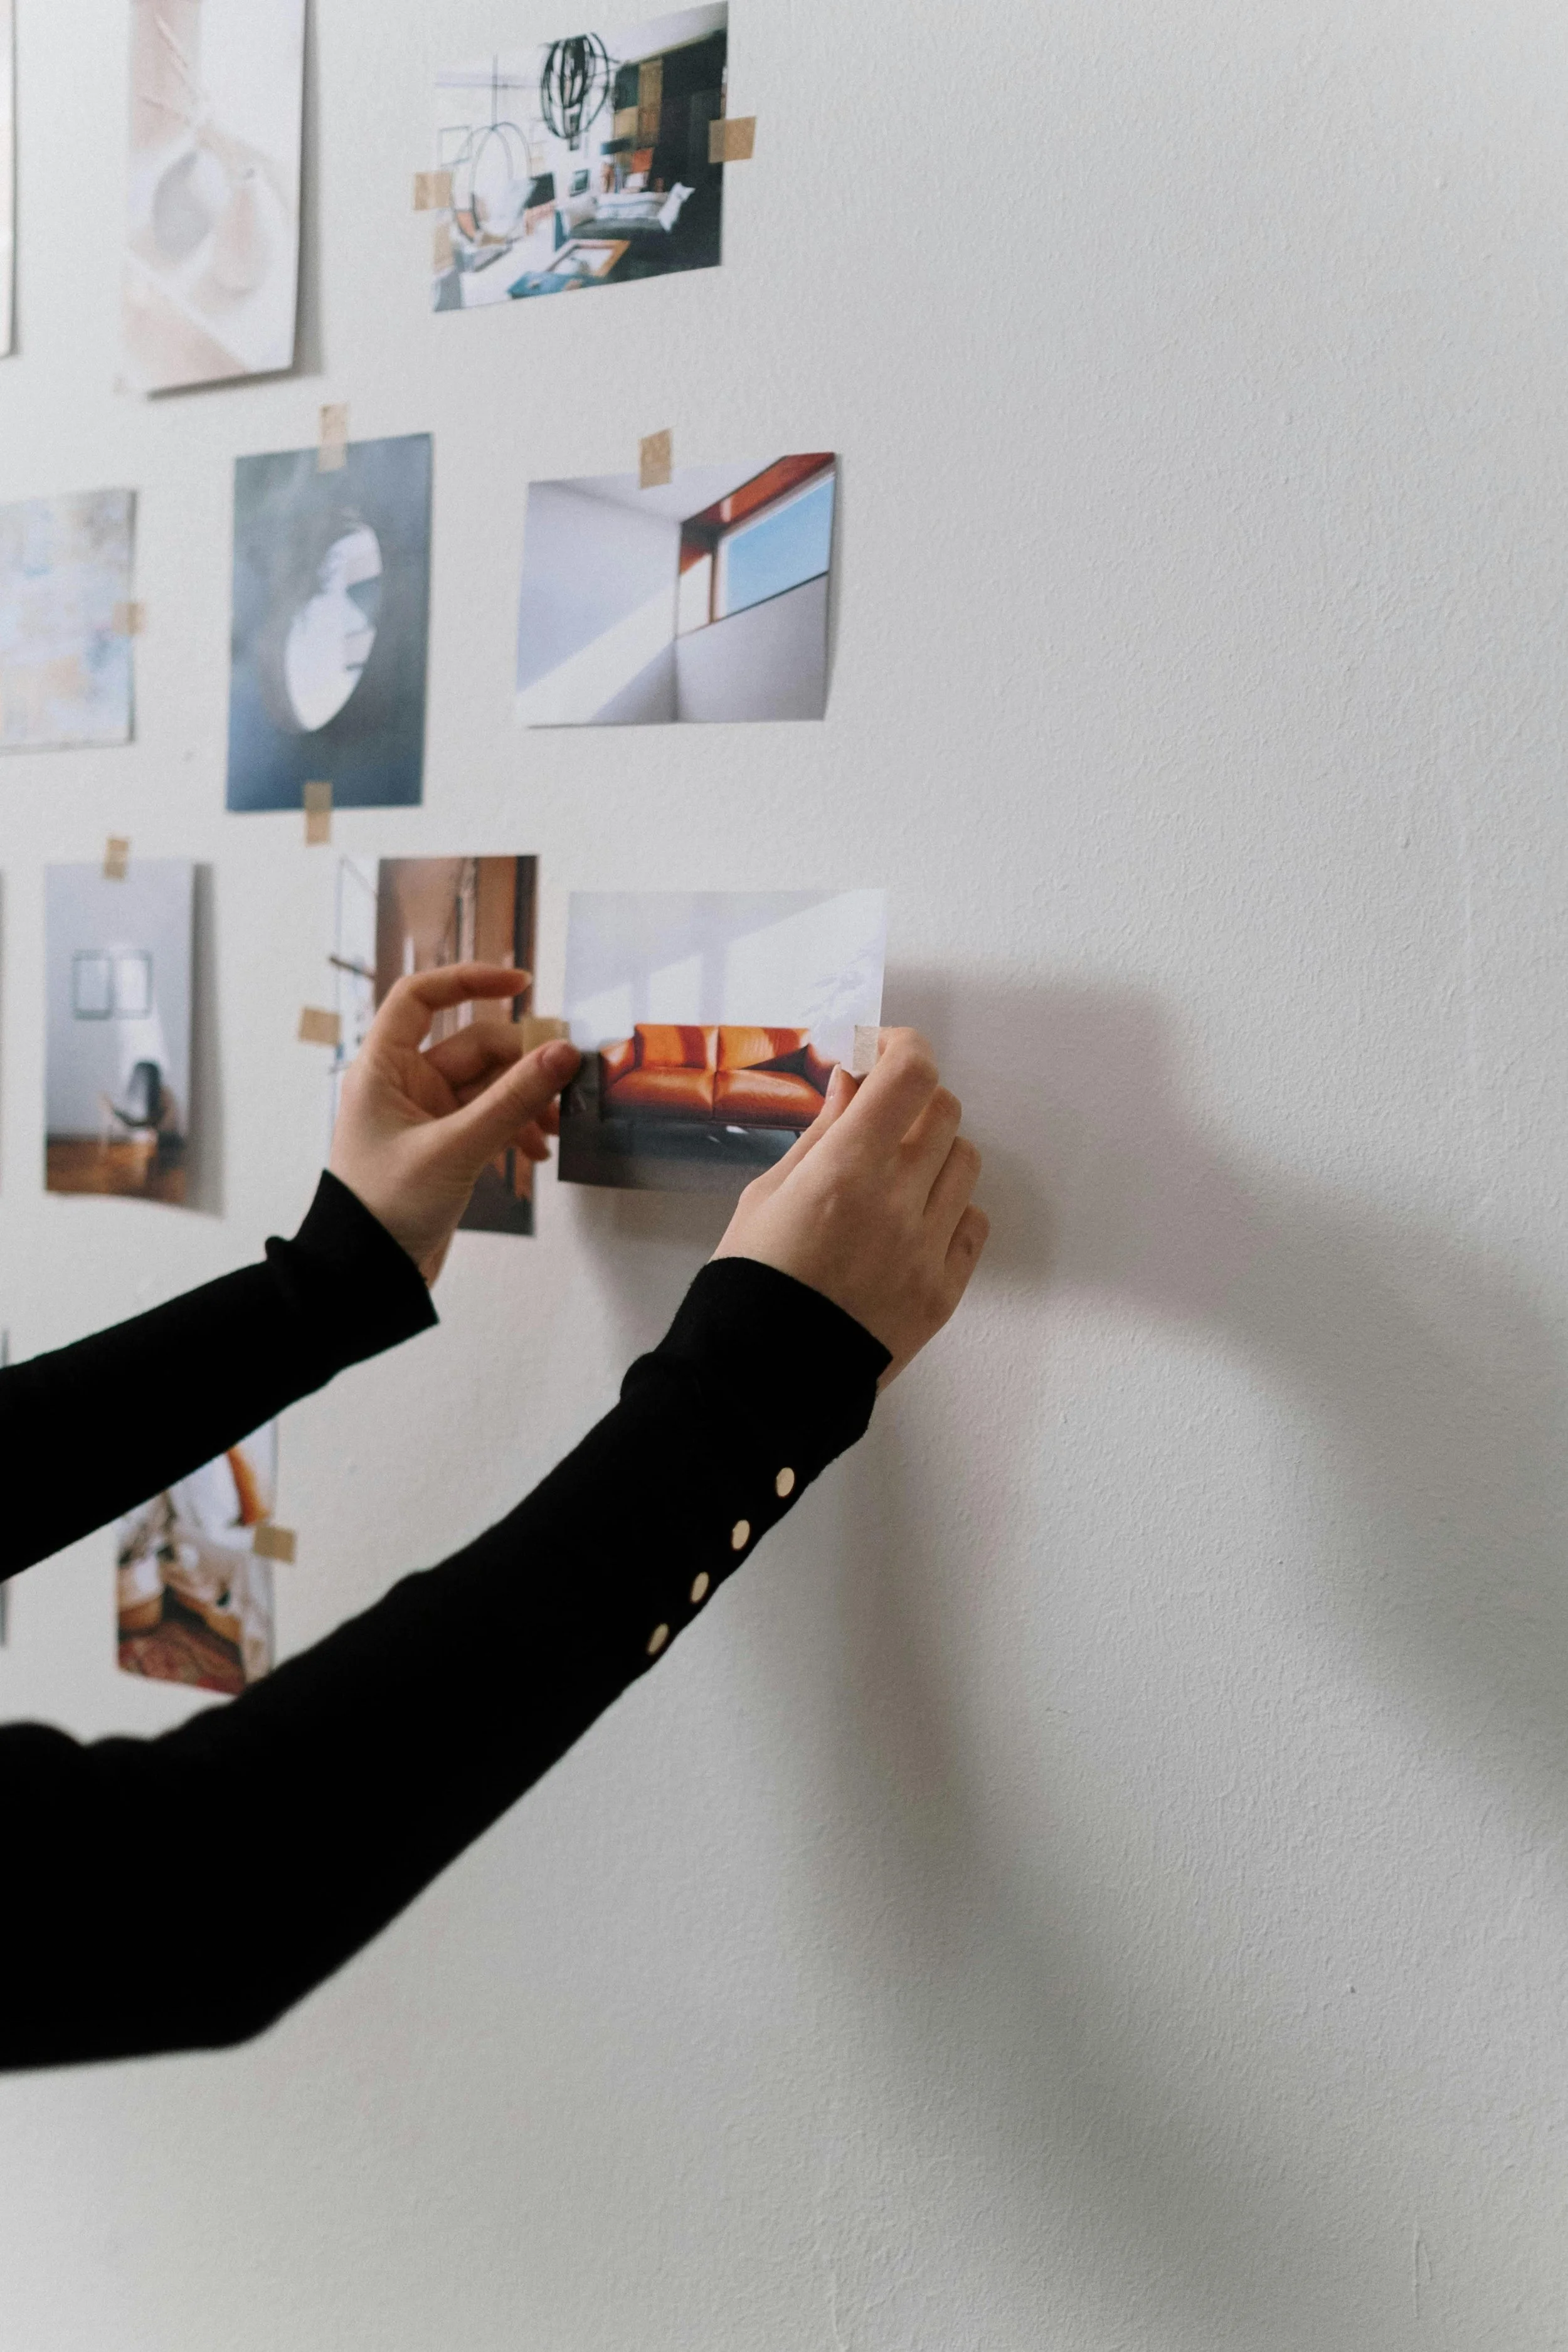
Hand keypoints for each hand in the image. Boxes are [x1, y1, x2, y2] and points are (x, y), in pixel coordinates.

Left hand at [328, 965, 580, 1282]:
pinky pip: (491, 1119)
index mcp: (383, 1069)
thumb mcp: (455, 1149)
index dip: (469, 980)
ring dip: (526, 1101)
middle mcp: (404, 1084)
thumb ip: (512, 1101)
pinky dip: (517, 1129)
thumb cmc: (386, 1208)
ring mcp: (427, 1115)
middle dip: (522, 1062)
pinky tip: (539, 1153)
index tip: (521, 982)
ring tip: (560, 1127)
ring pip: (490, 1086)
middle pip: (474, 1046)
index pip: (421, 998)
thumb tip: (563, 1054)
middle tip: (568, 1080)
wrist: (367, 1275)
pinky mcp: (446, 1145)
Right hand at [711, 1029, 987, 1382]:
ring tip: (893, 1180)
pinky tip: (910, 1224)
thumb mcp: (766, 1196)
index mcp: (844, 1170)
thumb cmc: (750, 1282)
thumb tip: (854, 1082)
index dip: (903, 1048)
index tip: (882, 1051)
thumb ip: (821, 1133)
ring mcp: (927, 1250)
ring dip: (934, 1155)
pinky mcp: (944, 1292)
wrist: (762, 1381)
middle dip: (912, 1102)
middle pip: (945, 1111)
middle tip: (878, 1121)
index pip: (911, 1076)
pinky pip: (973, 1223)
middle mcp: (897, 1203)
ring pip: (965, 1162)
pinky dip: (949, 1210)